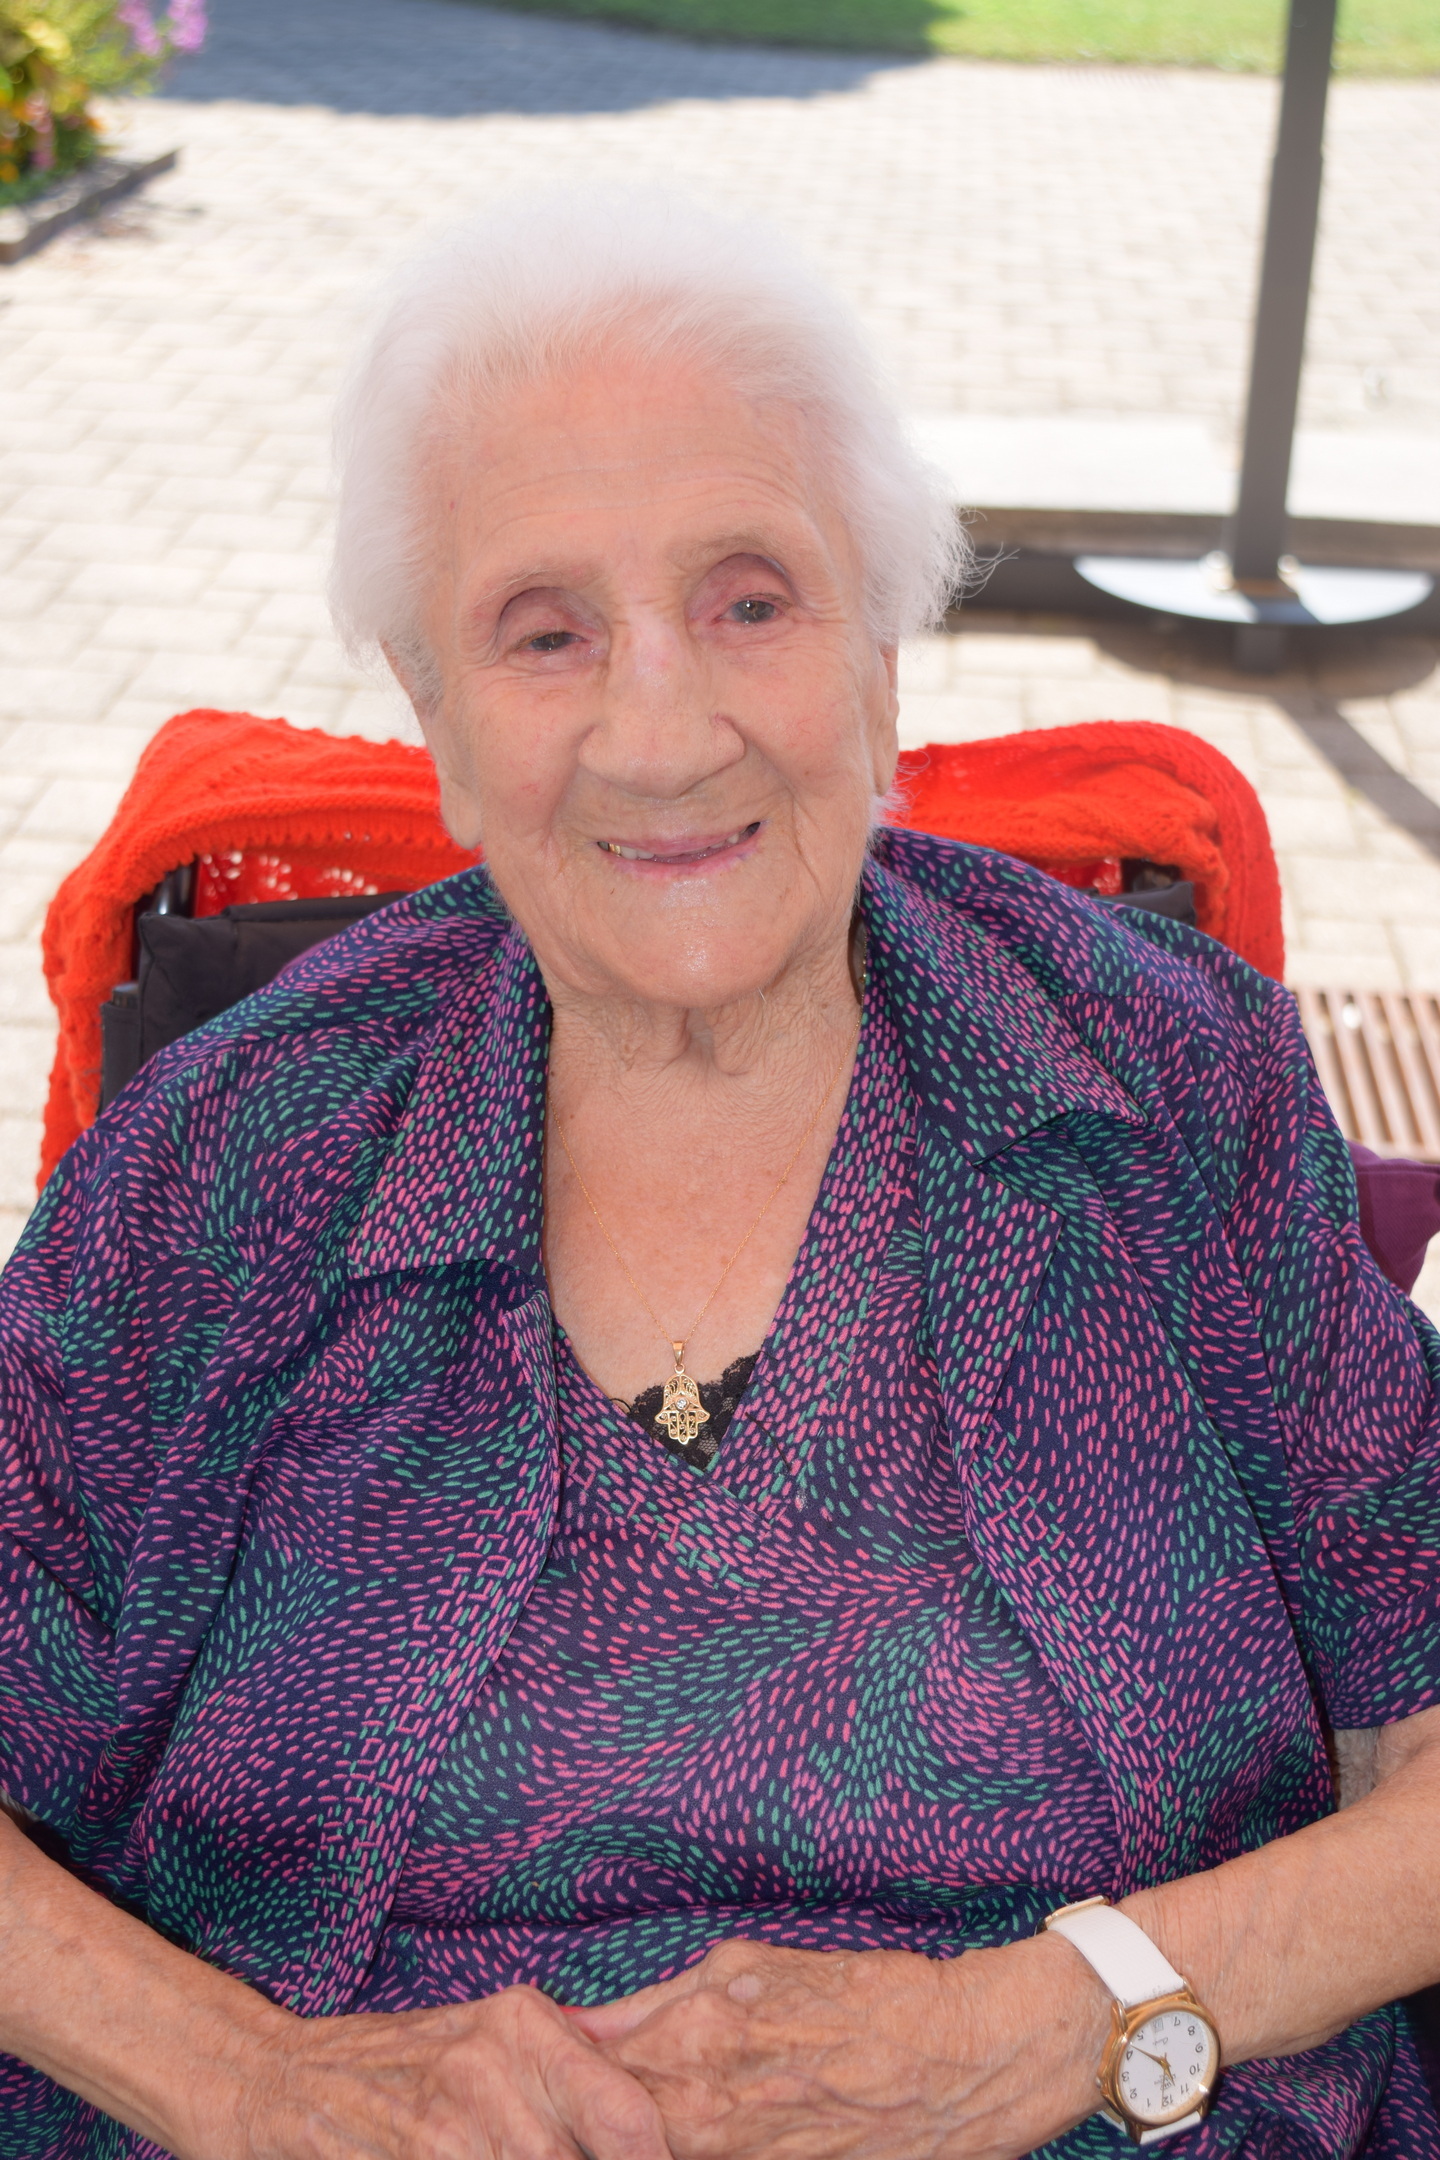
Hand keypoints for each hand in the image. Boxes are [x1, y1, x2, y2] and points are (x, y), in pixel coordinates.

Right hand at [232, 1986, 673, 2159]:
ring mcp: (448, 2125)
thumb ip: (574, 2061)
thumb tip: (660, 2099)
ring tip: (497, 2156)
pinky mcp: (410, 2159)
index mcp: (527, 2024)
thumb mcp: (492, 2036)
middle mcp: (493, 2064)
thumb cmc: (403, 2064)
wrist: (278, 2080)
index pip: (632, 2121)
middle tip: (561, 2159)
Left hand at [569, 1934, 1108, 2159]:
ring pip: (653, 2152)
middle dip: (567, 2130)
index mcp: (702, 2024)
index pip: (588, 2071)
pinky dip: (675, 2157)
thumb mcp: (752, 1968)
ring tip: (581, 2144)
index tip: (511, 2097)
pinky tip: (668, 2151)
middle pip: (607, 2126)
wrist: (972, 2051)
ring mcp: (752, 2146)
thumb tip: (578, 2026)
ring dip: (617, 2145)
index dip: (544, 2089)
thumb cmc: (867, 1994)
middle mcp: (716, 2093)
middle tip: (526, 2136)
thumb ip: (660, 2004)